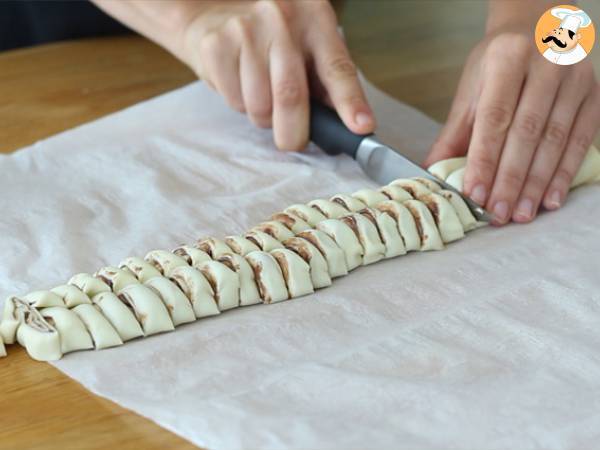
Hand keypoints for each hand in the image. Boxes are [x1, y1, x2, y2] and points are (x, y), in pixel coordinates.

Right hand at [180, 0, 374, 149]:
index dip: (350, 102)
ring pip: (259, 106)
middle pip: (291, 94)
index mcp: (315, 18)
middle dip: (294, 132)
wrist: (213, 14)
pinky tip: (240, 84)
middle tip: (292, 141)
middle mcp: (281, 18)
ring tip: (261, 96)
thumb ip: (326, 81)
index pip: (337, 68)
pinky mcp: (217, 45)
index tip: (361, 127)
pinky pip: (234, 101)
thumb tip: (349, 124)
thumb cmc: (270, 39)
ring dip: (263, 117)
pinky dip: (240, 106)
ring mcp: (246, 29)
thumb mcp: (306, 47)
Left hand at [425, 25, 599, 224]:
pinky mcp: (595, 94)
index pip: (494, 118)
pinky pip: (581, 140)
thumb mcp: (471, 88)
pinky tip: (551, 199)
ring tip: (522, 214)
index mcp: (507, 58)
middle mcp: (546, 64)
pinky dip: (564, 173)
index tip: (475, 194)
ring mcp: (576, 78)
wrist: (539, 26)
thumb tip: (433, 172)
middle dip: (510, 179)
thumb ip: (455, 132)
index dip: (484, 160)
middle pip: (526, 132)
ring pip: (555, 140)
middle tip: (498, 213)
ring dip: (537, 183)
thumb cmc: (499, 61)